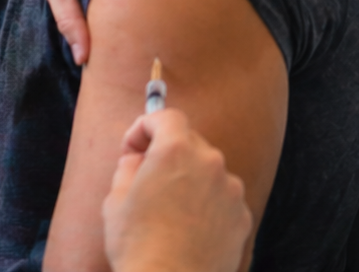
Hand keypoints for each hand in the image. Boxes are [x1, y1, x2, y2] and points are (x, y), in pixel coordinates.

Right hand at [103, 109, 251, 271]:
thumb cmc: (138, 242)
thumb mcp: (116, 195)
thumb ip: (130, 166)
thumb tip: (139, 161)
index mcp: (176, 150)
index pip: (166, 116)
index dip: (144, 127)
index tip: (132, 149)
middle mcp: (210, 163)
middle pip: (189, 140)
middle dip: (166, 151)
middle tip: (146, 175)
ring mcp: (231, 191)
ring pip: (207, 169)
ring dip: (189, 176)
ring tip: (168, 205)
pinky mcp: (242, 218)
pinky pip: (221, 197)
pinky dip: (206, 202)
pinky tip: (187, 225)